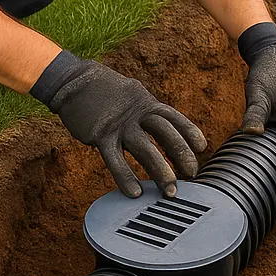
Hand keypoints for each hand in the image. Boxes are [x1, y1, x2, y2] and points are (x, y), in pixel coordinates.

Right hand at [45, 57, 206, 197]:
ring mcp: (118, 125)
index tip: (202, 148)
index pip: (174, 118)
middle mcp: (136, 113)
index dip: (190, 132)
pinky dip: (126, 178)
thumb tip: (164, 128)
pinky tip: (135, 193)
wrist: (73, 81)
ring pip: (145, 149)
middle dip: (181, 155)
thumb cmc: (105, 91)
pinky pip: (115, 160)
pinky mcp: (100, 136)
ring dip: (160, 171)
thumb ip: (146, 111)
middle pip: (165, 133)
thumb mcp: (132, 94)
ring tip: (170, 191)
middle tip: (192, 175)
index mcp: (146, 102)